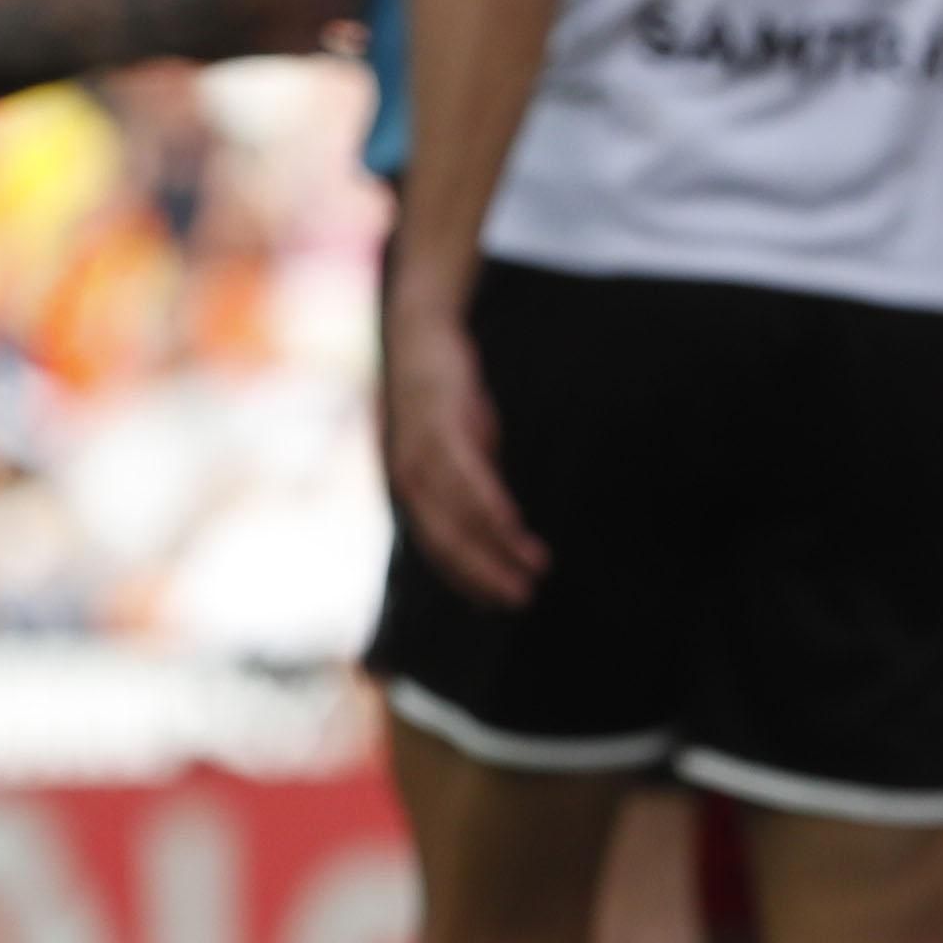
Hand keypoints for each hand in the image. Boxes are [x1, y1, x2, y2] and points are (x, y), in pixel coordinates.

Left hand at [382, 289, 544, 607]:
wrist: (420, 338)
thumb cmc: (445, 400)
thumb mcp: (459, 448)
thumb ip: (473, 485)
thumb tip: (502, 526)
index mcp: (412, 493)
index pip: (439, 551)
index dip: (470, 580)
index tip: (503, 603)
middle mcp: (408, 482)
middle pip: (445, 544)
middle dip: (484, 576)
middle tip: (522, 600)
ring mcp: (419, 456)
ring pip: (457, 516)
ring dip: (495, 546)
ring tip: (534, 567)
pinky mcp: (437, 426)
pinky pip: (463, 475)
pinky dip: (486, 503)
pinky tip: (511, 523)